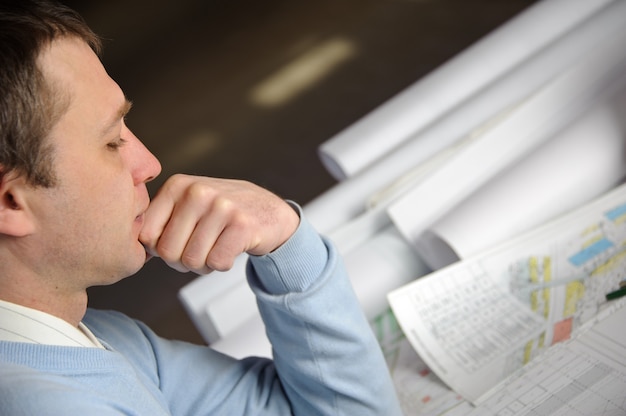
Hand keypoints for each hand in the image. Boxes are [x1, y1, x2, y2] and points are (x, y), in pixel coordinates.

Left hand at [139, 174, 299, 274]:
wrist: (271, 211)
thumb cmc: (225, 213)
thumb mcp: (190, 205)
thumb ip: (162, 220)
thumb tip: (134, 250)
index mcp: (178, 186)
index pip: (148, 235)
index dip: (160, 251)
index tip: (177, 246)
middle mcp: (198, 192)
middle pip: (169, 252)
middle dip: (183, 262)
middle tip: (200, 252)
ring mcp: (221, 207)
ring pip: (193, 260)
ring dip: (204, 266)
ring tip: (216, 249)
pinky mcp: (242, 225)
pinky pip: (217, 263)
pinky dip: (222, 265)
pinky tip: (231, 250)